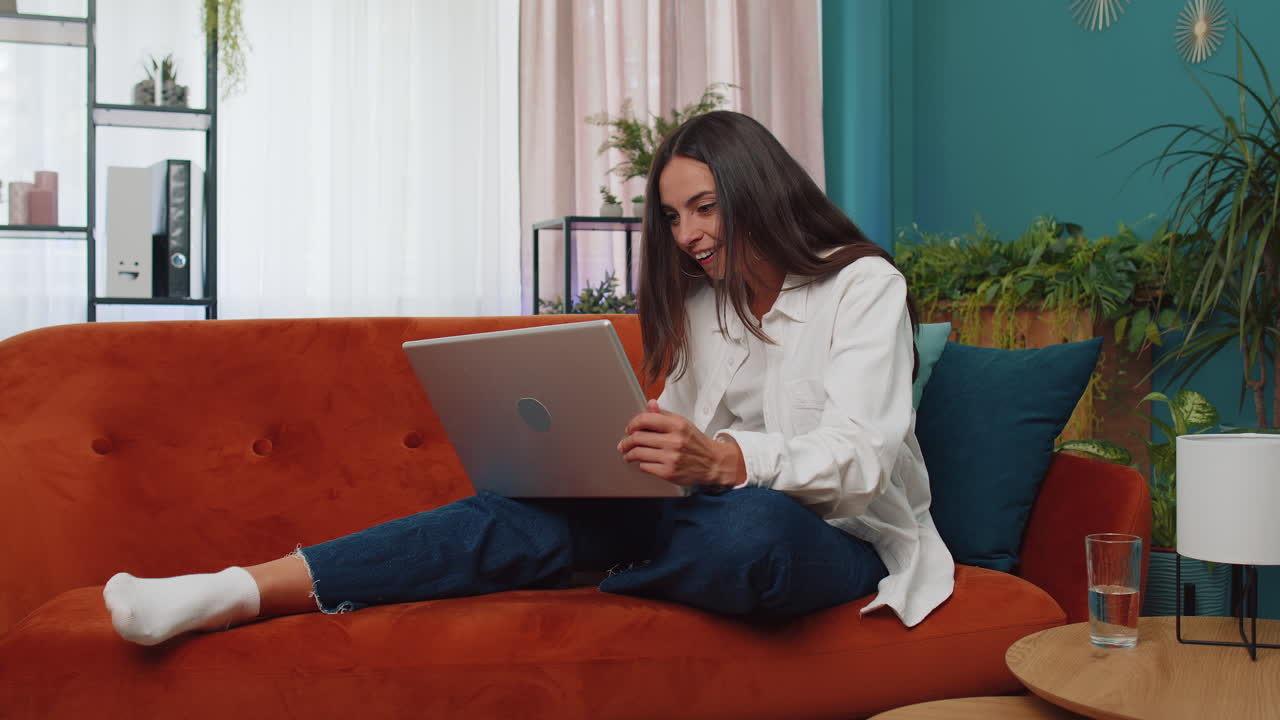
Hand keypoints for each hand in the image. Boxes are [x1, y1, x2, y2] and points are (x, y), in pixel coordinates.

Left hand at [617, 399, 746, 486]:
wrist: (713, 463)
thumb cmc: (696, 443)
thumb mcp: (683, 424)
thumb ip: (664, 415)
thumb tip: (650, 403)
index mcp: (677, 425)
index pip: (646, 419)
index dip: (633, 424)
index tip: (629, 429)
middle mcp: (674, 441)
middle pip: (638, 437)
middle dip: (626, 441)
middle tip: (624, 444)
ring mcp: (671, 457)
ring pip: (639, 453)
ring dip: (629, 454)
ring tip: (628, 455)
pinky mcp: (669, 473)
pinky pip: (645, 467)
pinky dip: (641, 464)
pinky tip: (643, 463)